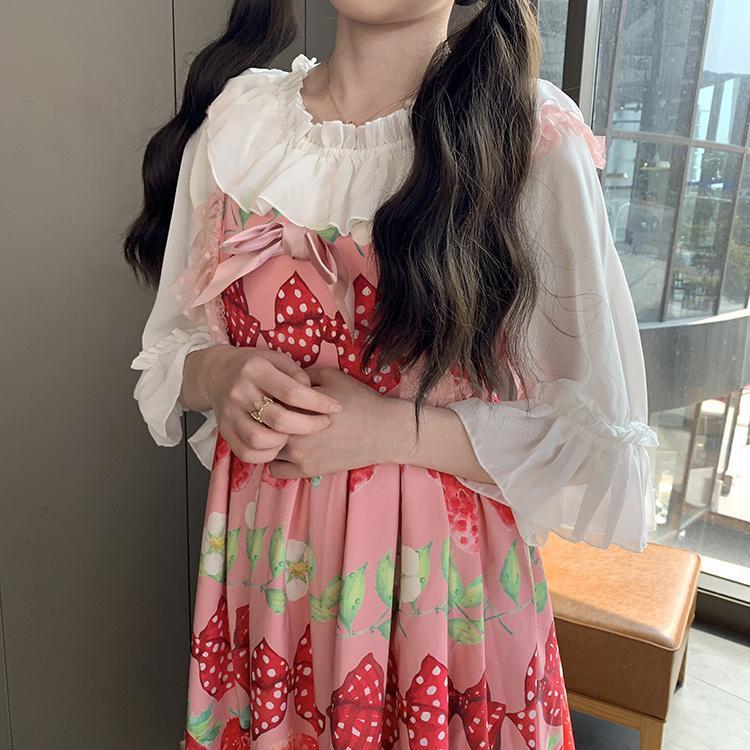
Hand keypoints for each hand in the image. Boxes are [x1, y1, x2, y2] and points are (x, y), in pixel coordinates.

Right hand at [185, 346, 342, 464]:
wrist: (216, 373)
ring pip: (260, 440)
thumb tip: (312, 392)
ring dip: (285, 442)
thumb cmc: (255, 366)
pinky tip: (278, 445)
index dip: (318, 403)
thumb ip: (296, 373)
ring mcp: (229, 414)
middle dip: (308, 426)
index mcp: (255, 370)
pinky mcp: (224, 431)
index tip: (335, 408)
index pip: (292, 392)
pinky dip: (266, 455)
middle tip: (323, 424)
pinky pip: (246, 453)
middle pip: (279, 419)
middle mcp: (239, 392)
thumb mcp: (276, 358)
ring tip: (296, 435)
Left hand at [269, 367, 401, 478]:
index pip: (264, 398)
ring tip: (282, 433)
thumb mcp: (330, 376)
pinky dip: (277, 460)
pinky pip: (274, 469)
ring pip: (264, 448)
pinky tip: (288, 451)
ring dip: (269, 441)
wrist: (384, 430)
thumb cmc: (360, 400)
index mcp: (294, 403)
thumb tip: (283, 377)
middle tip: (275, 414)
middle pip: (260, 424)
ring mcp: (296, 453)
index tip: (274, 395)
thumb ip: (302, 375)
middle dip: (264, 419)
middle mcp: (290, 429)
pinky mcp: (305, 470)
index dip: (267, 396)